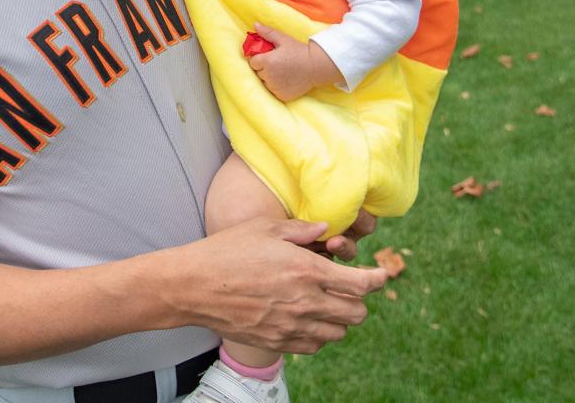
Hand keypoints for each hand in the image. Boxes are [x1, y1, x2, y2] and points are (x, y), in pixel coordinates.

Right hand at [169, 217, 388, 353]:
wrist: (193, 286)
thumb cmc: (226, 251)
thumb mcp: (264, 229)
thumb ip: (300, 230)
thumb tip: (325, 230)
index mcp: (307, 271)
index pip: (361, 284)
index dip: (378, 278)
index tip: (381, 273)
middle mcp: (306, 302)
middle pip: (357, 313)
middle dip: (358, 299)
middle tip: (346, 287)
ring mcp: (292, 326)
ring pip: (339, 333)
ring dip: (339, 318)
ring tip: (324, 303)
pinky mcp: (278, 342)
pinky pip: (315, 346)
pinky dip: (319, 335)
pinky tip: (305, 319)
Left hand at [248, 23, 339, 101]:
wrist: (317, 67)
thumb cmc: (299, 51)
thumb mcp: (283, 39)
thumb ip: (267, 32)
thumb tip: (255, 24)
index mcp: (267, 62)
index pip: (253, 62)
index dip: (259, 58)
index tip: (268, 56)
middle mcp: (269, 76)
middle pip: (258, 72)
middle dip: (264, 67)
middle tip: (277, 63)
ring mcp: (275, 88)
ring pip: (265, 82)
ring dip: (269, 78)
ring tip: (282, 71)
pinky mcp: (281, 96)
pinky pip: (273, 91)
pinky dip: (277, 87)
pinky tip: (286, 80)